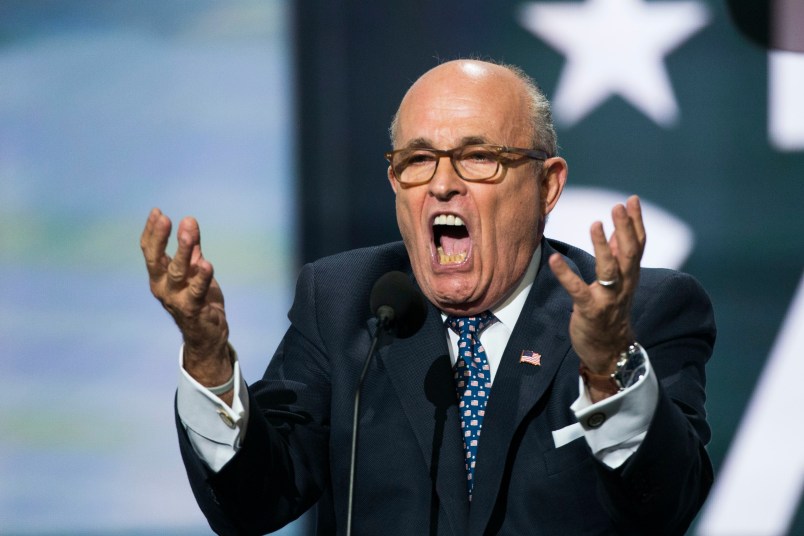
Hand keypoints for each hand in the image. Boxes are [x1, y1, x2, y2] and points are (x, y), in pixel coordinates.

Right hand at [140, 208, 231, 388]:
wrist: (207, 334)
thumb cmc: (198, 299)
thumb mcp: (194, 270)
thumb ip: (192, 249)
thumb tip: (189, 222)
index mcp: (159, 276)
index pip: (150, 251)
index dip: (152, 232)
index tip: (157, 211)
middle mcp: (162, 287)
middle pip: (156, 260)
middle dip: (159, 238)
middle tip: (164, 218)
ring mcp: (176, 299)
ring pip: (177, 272)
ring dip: (183, 252)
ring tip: (188, 232)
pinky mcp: (193, 309)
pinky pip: (196, 291)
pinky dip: (202, 278)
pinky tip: (207, 265)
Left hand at [549, 196, 645, 396]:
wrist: (610, 351)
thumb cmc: (611, 313)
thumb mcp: (620, 284)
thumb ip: (619, 258)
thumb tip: (620, 231)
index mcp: (630, 277)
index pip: (638, 246)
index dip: (636, 222)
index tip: (631, 199)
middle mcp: (623, 286)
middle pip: (629, 254)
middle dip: (625, 229)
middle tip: (617, 206)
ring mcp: (607, 298)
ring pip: (609, 270)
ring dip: (603, 246)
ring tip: (595, 224)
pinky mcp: (589, 310)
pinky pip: (577, 290)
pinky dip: (566, 274)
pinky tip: (555, 259)